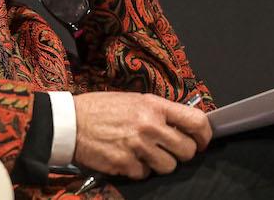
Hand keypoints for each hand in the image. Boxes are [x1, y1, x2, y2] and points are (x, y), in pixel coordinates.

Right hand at [72, 92, 211, 179]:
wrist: (69, 122)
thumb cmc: (100, 108)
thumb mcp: (132, 100)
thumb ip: (157, 112)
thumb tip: (181, 126)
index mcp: (153, 106)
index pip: (196, 121)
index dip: (204, 135)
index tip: (201, 141)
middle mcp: (149, 125)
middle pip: (187, 150)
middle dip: (180, 153)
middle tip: (166, 149)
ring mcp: (138, 146)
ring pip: (169, 167)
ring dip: (158, 164)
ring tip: (142, 153)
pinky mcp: (126, 164)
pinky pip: (145, 175)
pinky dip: (137, 170)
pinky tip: (124, 157)